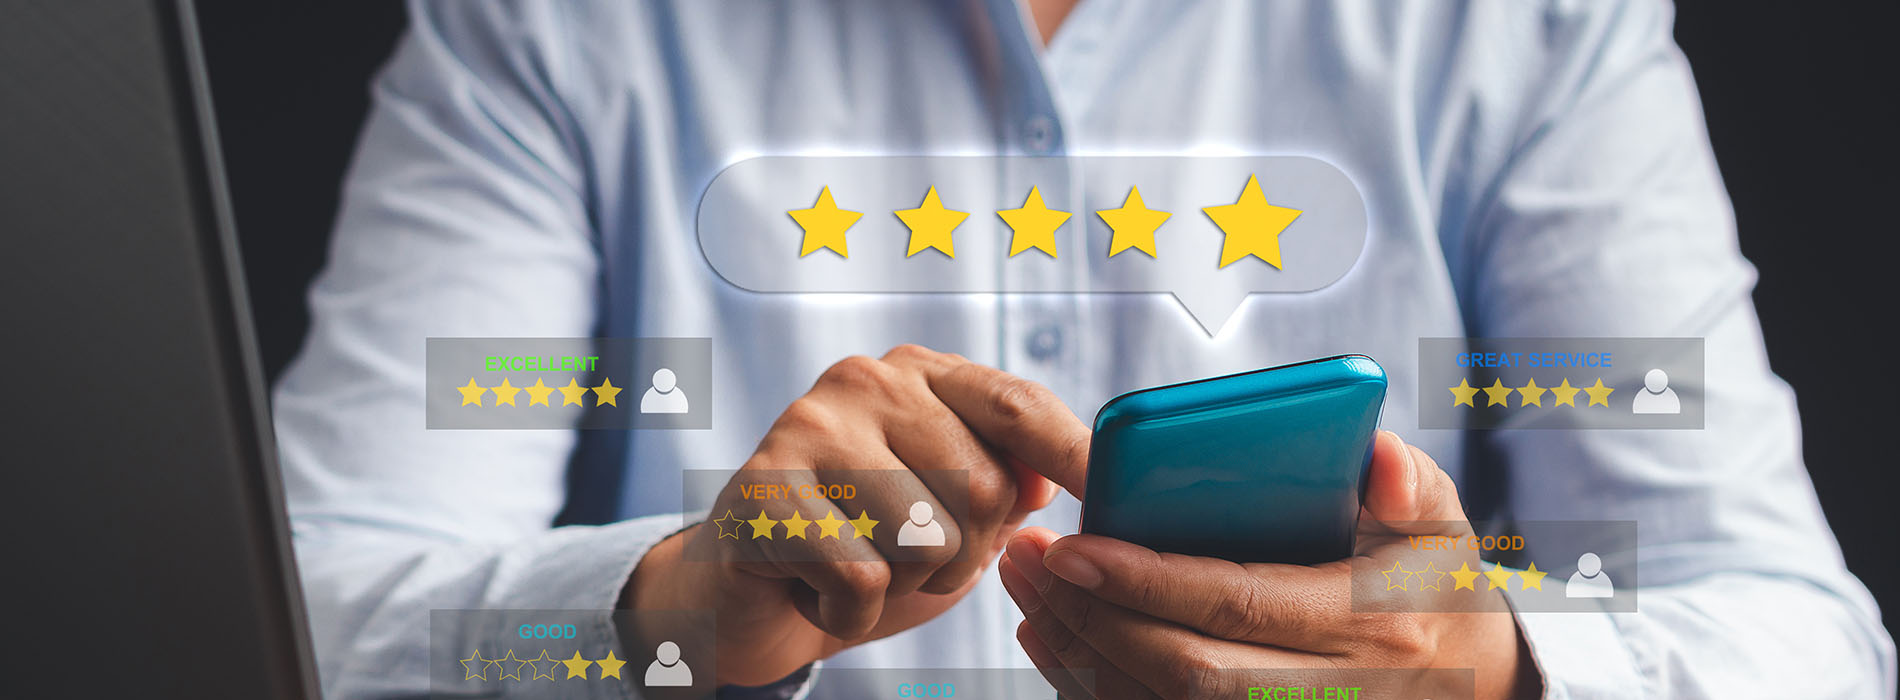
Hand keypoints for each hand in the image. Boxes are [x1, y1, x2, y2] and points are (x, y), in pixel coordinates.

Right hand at [626, 345, 1087, 686]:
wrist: (743, 600)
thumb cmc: (862, 551)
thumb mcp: (950, 514)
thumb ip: (1008, 483)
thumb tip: (1078, 472)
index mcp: (919, 375)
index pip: (1018, 406)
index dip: (1074, 456)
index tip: (1120, 498)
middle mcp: (866, 380)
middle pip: (982, 489)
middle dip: (959, 557)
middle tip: (901, 558)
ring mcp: (809, 425)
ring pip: (925, 538)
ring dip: (903, 587)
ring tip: (856, 569)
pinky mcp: (763, 488)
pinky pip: (863, 577)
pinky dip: (850, 614)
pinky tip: (817, 591)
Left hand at [999, 431, 1539, 699]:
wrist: (1469, 683)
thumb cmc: (1433, 585)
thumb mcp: (1442, 527)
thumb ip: (1410, 482)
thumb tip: (1376, 456)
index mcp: (1370, 625)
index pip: (1238, 604)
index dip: (1146, 581)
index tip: (1074, 544)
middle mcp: (1331, 692)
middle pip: (1186, 671)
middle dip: (1095, 620)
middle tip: (1032, 560)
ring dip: (1080, 655)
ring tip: (1026, 590)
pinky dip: (1094, 689)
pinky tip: (1053, 637)